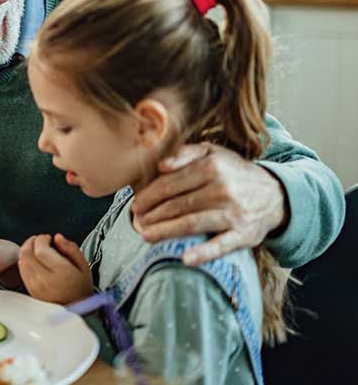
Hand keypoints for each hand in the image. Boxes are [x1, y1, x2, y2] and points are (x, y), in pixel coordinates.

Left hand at [18, 234, 92, 303]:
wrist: (77, 310)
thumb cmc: (81, 289)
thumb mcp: (84, 266)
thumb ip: (71, 248)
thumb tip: (58, 237)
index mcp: (62, 273)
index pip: (41, 250)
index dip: (41, 239)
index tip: (47, 238)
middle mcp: (46, 280)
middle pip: (27, 253)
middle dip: (31, 241)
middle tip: (39, 240)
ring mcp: (36, 287)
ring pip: (22, 261)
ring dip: (26, 250)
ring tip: (36, 249)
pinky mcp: (30, 291)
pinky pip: (21, 271)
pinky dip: (24, 260)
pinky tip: (33, 260)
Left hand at [132, 142, 287, 265]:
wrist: (276, 194)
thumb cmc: (234, 172)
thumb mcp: (214, 153)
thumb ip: (186, 153)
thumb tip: (161, 165)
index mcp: (211, 167)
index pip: (170, 184)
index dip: (149, 196)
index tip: (135, 205)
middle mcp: (223, 189)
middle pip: (177, 205)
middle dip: (152, 215)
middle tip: (136, 223)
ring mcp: (234, 213)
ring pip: (191, 224)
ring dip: (165, 231)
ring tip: (145, 236)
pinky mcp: (244, 234)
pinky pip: (221, 245)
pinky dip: (203, 253)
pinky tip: (185, 258)